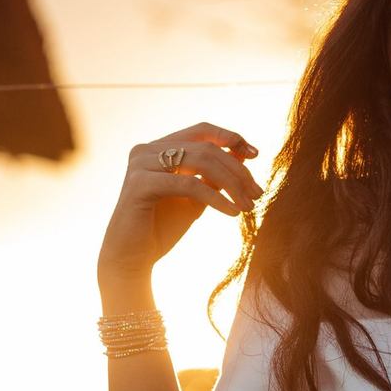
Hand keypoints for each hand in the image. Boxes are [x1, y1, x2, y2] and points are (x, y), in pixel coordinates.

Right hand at [96, 121, 264, 280]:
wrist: (132, 259)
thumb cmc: (162, 228)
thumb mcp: (196, 197)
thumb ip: (214, 175)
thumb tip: (243, 154)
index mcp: (158, 148)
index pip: (201, 131)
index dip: (230, 138)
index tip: (255, 154)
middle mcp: (146, 150)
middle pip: (206, 147)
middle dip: (237, 169)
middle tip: (257, 193)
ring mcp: (141, 164)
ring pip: (200, 161)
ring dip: (231, 183)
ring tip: (248, 205)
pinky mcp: (140, 184)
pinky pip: (189, 184)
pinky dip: (215, 198)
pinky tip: (232, 213)